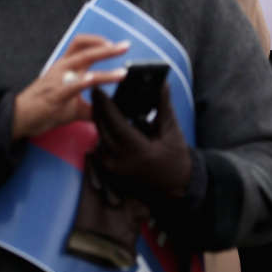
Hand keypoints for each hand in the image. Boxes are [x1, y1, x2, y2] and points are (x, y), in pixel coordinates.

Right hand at [12, 35, 128, 139]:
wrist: (19, 118)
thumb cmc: (44, 107)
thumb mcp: (73, 105)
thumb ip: (93, 106)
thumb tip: (112, 112)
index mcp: (66, 66)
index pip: (81, 45)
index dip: (98, 41)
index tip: (116, 45)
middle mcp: (62, 68)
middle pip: (85, 50)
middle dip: (108, 48)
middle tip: (125, 47)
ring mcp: (58, 80)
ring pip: (81, 66)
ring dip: (103, 70)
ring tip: (121, 73)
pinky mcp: (54, 95)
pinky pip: (69, 86)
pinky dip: (82, 81)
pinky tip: (92, 80)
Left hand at [90, 83, 191, 205]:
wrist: (175, 187)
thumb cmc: (176, 158)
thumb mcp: (172, 131)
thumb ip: (164, 107)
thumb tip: (163, 85)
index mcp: (138, 151)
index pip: (116, 124)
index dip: (106, 105)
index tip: (99, 90)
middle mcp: (122, 162)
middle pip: (102, 130)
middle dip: (97, 110)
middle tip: (95, 92)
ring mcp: (115, 169)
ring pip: (100, 139)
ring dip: (99, 122)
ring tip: (99, 105)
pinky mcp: (112, 173)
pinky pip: (101, 150)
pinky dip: (103, 135)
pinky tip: (105, 123)